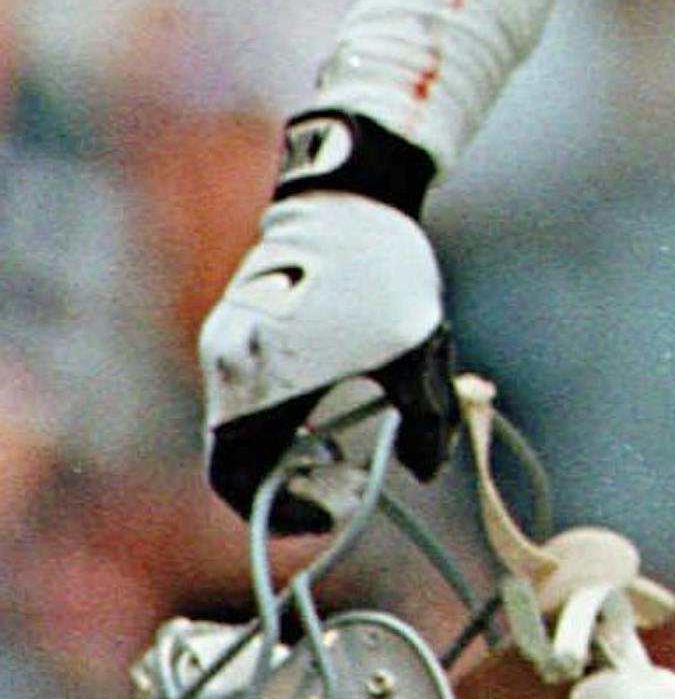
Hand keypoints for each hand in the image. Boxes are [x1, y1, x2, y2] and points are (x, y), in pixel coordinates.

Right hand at [199, 190, 456, 521]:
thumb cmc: (380, 271)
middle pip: (241, 455)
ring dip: (291, 443)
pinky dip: (284, 409)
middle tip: (350, 481)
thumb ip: (424, 422)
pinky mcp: (239, 315)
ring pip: (246, 419)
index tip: (335, 510)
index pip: (237, 481)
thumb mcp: (417, 355)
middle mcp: (225, 364)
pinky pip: (250, 385)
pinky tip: (334, 399)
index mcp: (253, 384)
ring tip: (349, 440)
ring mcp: (227, 337)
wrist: (350, 187)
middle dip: (293, 480)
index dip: (283, 510)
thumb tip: (425, 469)